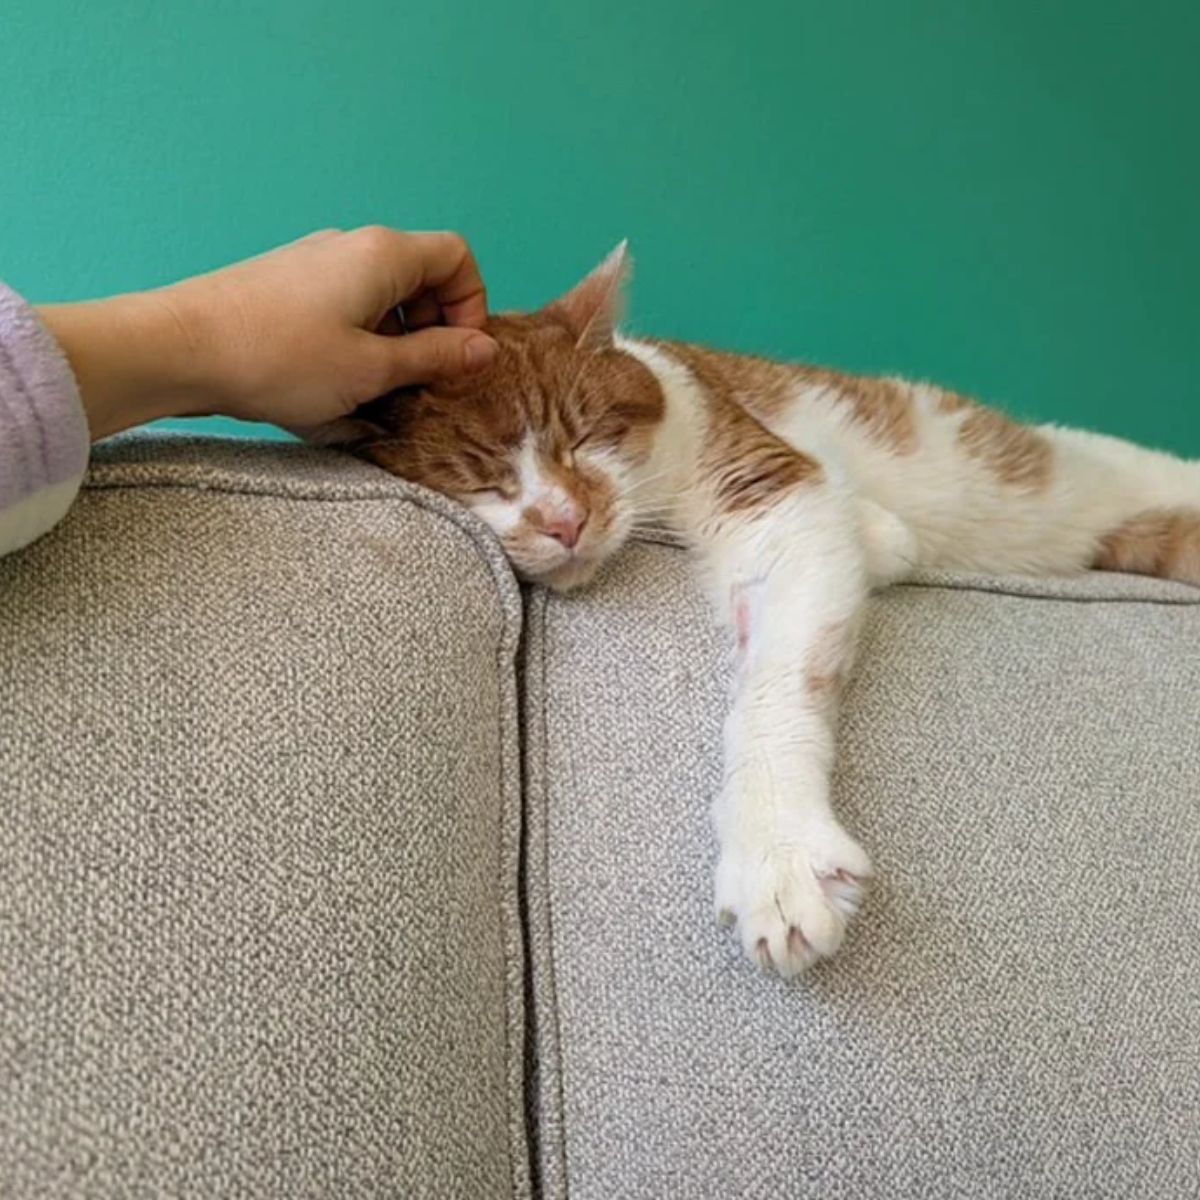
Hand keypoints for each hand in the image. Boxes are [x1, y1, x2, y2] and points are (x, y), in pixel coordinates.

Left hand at [37, 227, 498, 439]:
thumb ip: (434, 357)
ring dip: (392, 345)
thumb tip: (484, 349)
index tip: (455, 355)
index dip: (470, 305)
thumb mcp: (371, 369)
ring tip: (373, 394)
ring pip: (381, 299)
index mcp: (384, 255)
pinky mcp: (286, 288)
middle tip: (418, 384)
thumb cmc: (279, 359)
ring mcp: (315, 265)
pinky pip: (344, 310)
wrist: (178, 349)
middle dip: (431, 332)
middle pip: (421, 279)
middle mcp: (351, 247)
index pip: (457, 257)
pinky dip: (356, 343)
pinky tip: (333, 386)